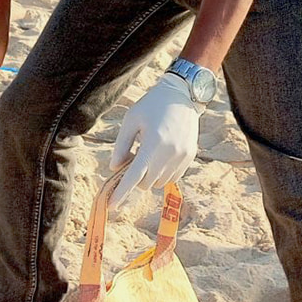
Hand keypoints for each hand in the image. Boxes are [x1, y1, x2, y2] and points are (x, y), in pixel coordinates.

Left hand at [107, 74, 199, 206]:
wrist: (181, 95)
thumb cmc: (151, 105)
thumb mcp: (131, 121)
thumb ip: (121, 146)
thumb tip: (114, 168)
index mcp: (152, 143)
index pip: (134, 176)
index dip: (121, 192)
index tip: (111, 206)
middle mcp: (169, 153)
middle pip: (146, 183)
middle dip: (137, 177)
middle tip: (135, 157)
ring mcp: (182, 156)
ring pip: (159, 182)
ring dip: (150, 175)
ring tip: (149, 152)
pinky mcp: (190, 156)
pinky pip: (172, 177)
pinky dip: (162, 173)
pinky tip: (161, 154)